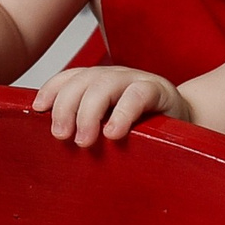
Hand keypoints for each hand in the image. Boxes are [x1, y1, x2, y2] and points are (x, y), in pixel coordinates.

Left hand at [33, 65, 190, 146]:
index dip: (52, 90)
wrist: (186, 124)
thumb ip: (86, 129)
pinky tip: (113, 133)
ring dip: (89, 112)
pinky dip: (123, 113)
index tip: (38, 110)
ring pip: (105, 85)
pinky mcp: (159, 90)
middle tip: (61, 135)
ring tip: (84, 140)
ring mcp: (136, 80)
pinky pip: (138, 95)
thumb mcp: (107, 127)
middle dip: (66, 107)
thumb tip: (53, 148)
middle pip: (82, 81)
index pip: (70, 78)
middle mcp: (113, 76)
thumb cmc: (142, 131)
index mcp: (98, 82)